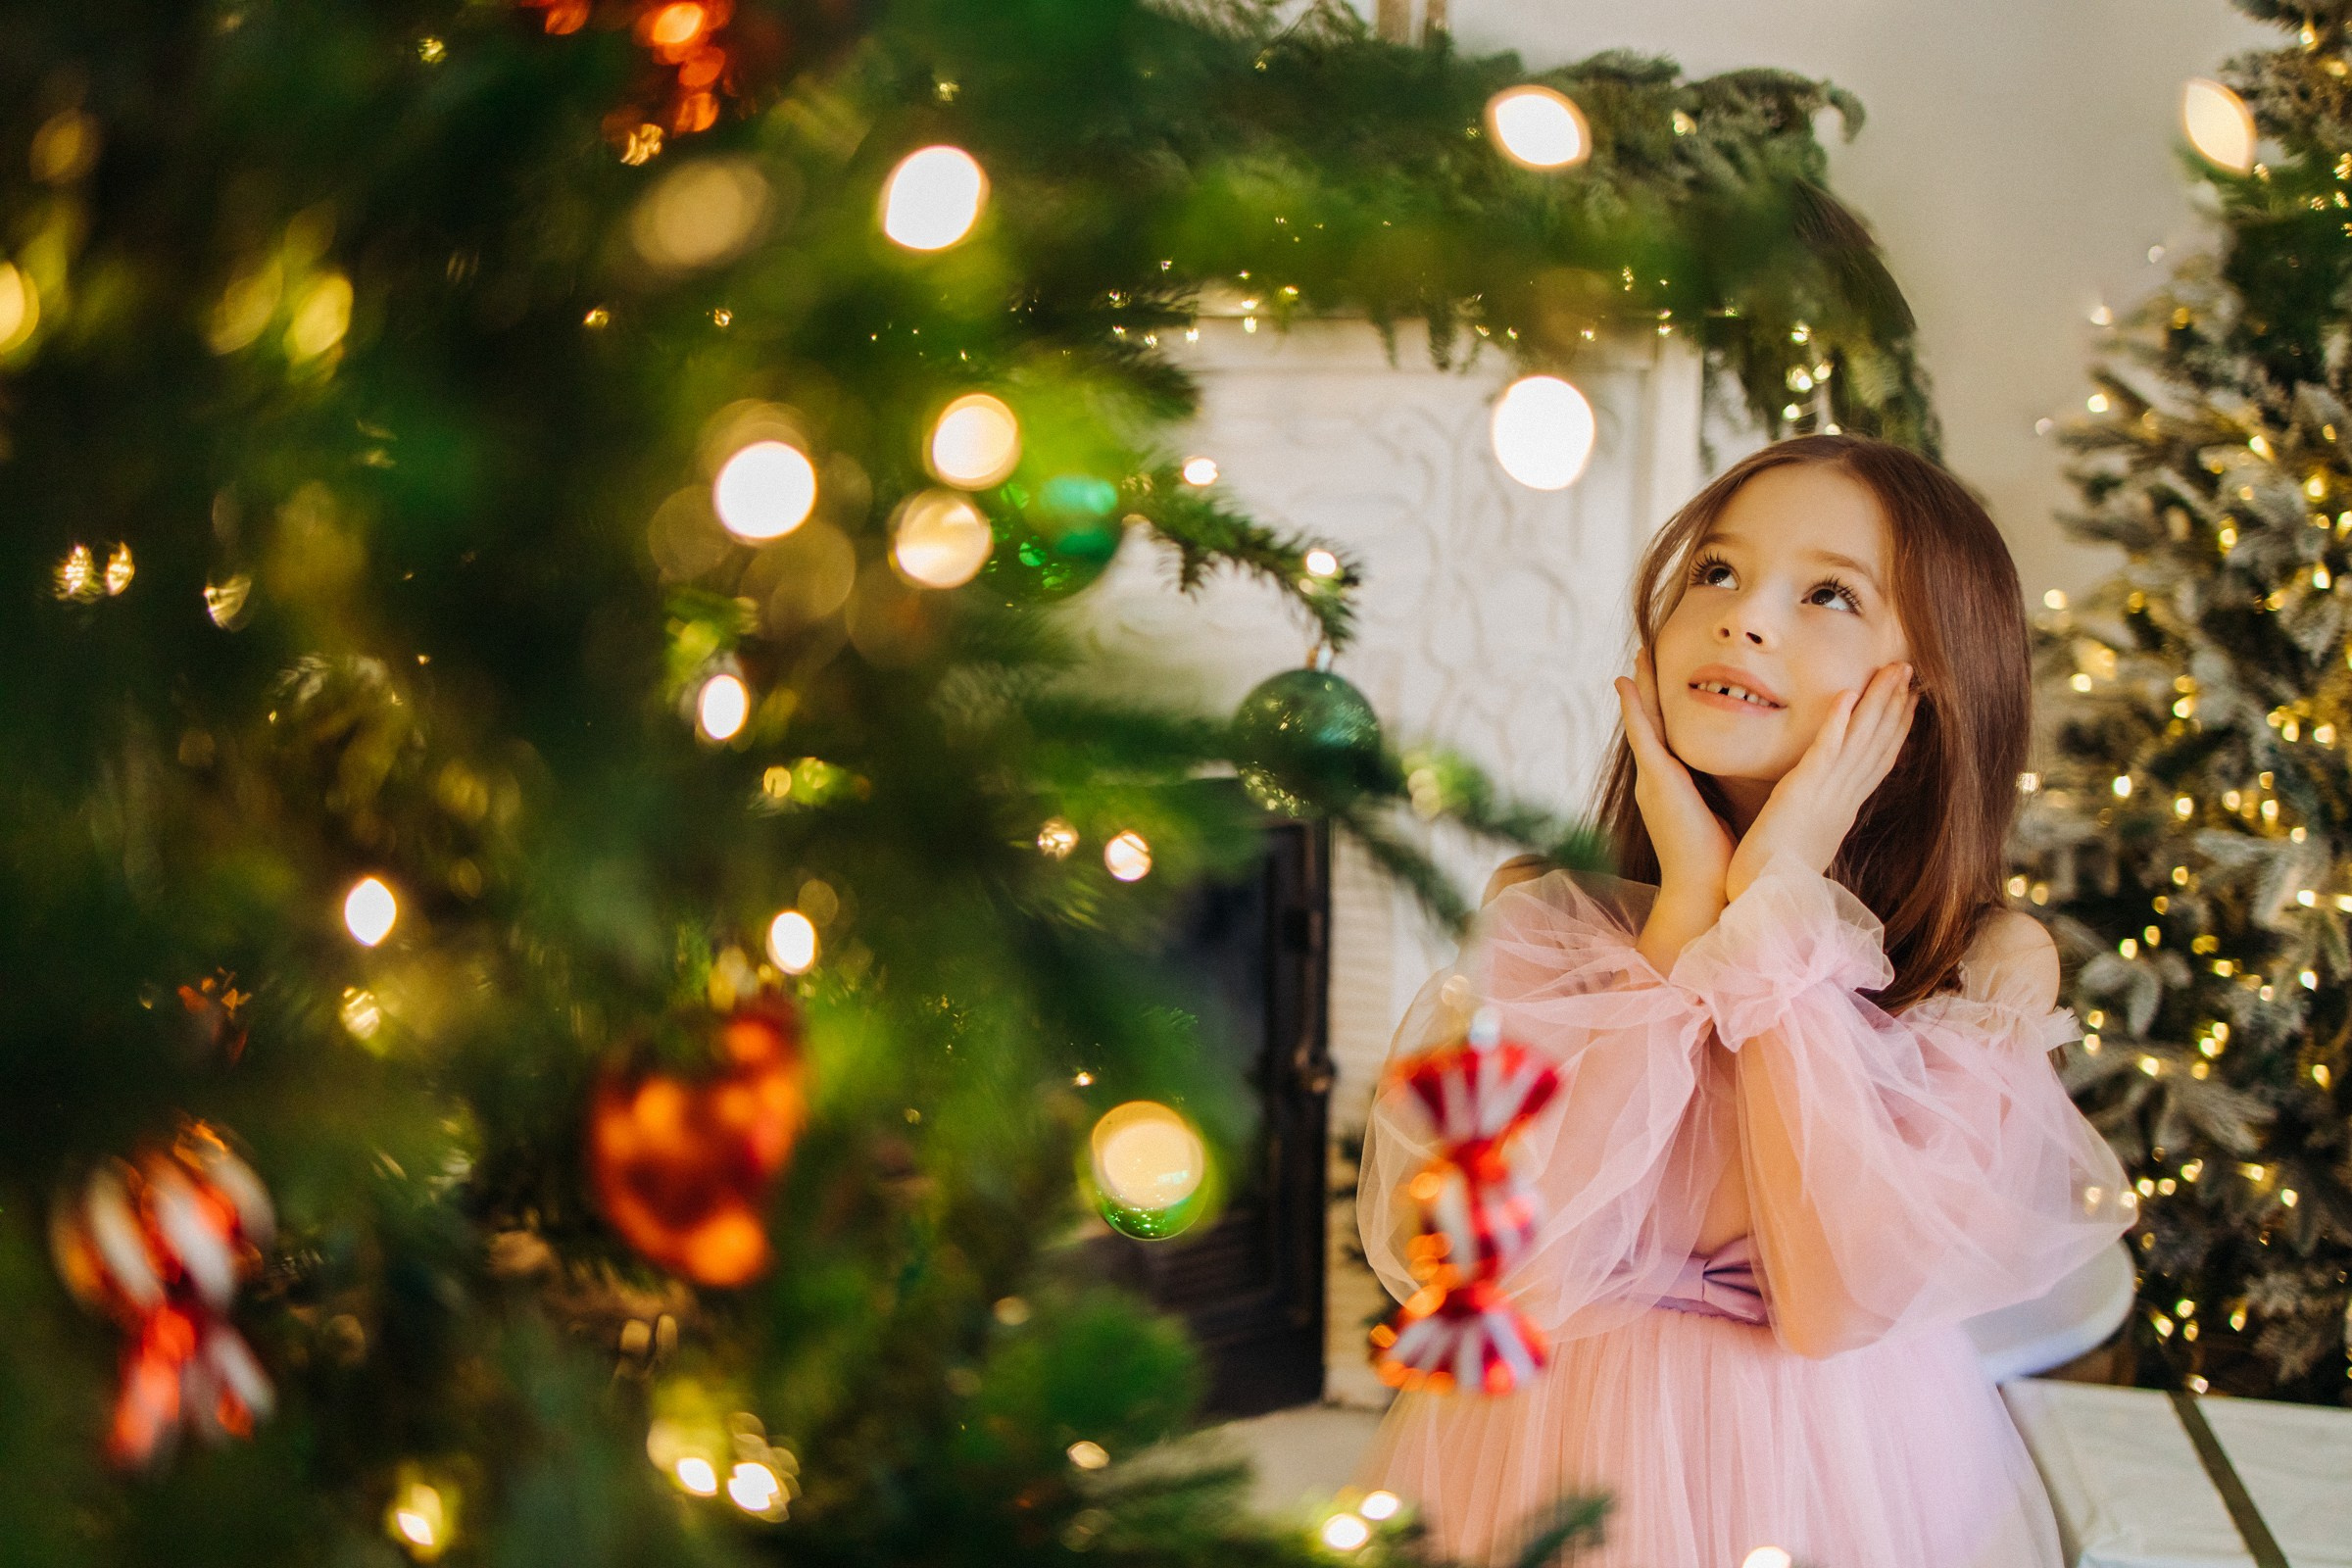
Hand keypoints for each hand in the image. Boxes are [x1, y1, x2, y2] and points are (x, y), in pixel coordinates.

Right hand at [1614, 648, 1734, 905]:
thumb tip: (1742, 783)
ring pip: (1643, 723)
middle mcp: (1654, 781)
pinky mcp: (1657, 781)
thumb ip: (1720, 796)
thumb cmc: (1719, 865)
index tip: (1660, 681)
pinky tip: (1627, 683)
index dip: (1659, 709)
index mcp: (1669, 789)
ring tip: (1637, 659)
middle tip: (1642, 656)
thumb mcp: (1720, 819)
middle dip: (1645, 690)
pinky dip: (1633, 708)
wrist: (1706, 893)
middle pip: (1648, 725)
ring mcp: (1651, 780)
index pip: (1664, 740)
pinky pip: (1642, 735)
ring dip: (1639, 689)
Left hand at [1724, 661, 1916, 903]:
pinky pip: (1824, 752)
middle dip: (1898, 705)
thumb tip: (1822, 809)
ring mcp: (1826, 796)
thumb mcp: (1805, 839)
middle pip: (1879, 744)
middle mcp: (1843, 800)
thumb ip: (1817, 819)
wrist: (1760, 900)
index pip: (1878, 761)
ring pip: (1861, 741)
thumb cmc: (1775, 874)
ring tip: (1894, 670)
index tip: (1912, 698)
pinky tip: (1848, 694)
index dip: (1898, 728)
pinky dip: (1837, 723)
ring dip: (1879, 703)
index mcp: (1844, 810)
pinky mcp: (1801, 794)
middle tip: (1912, 670)